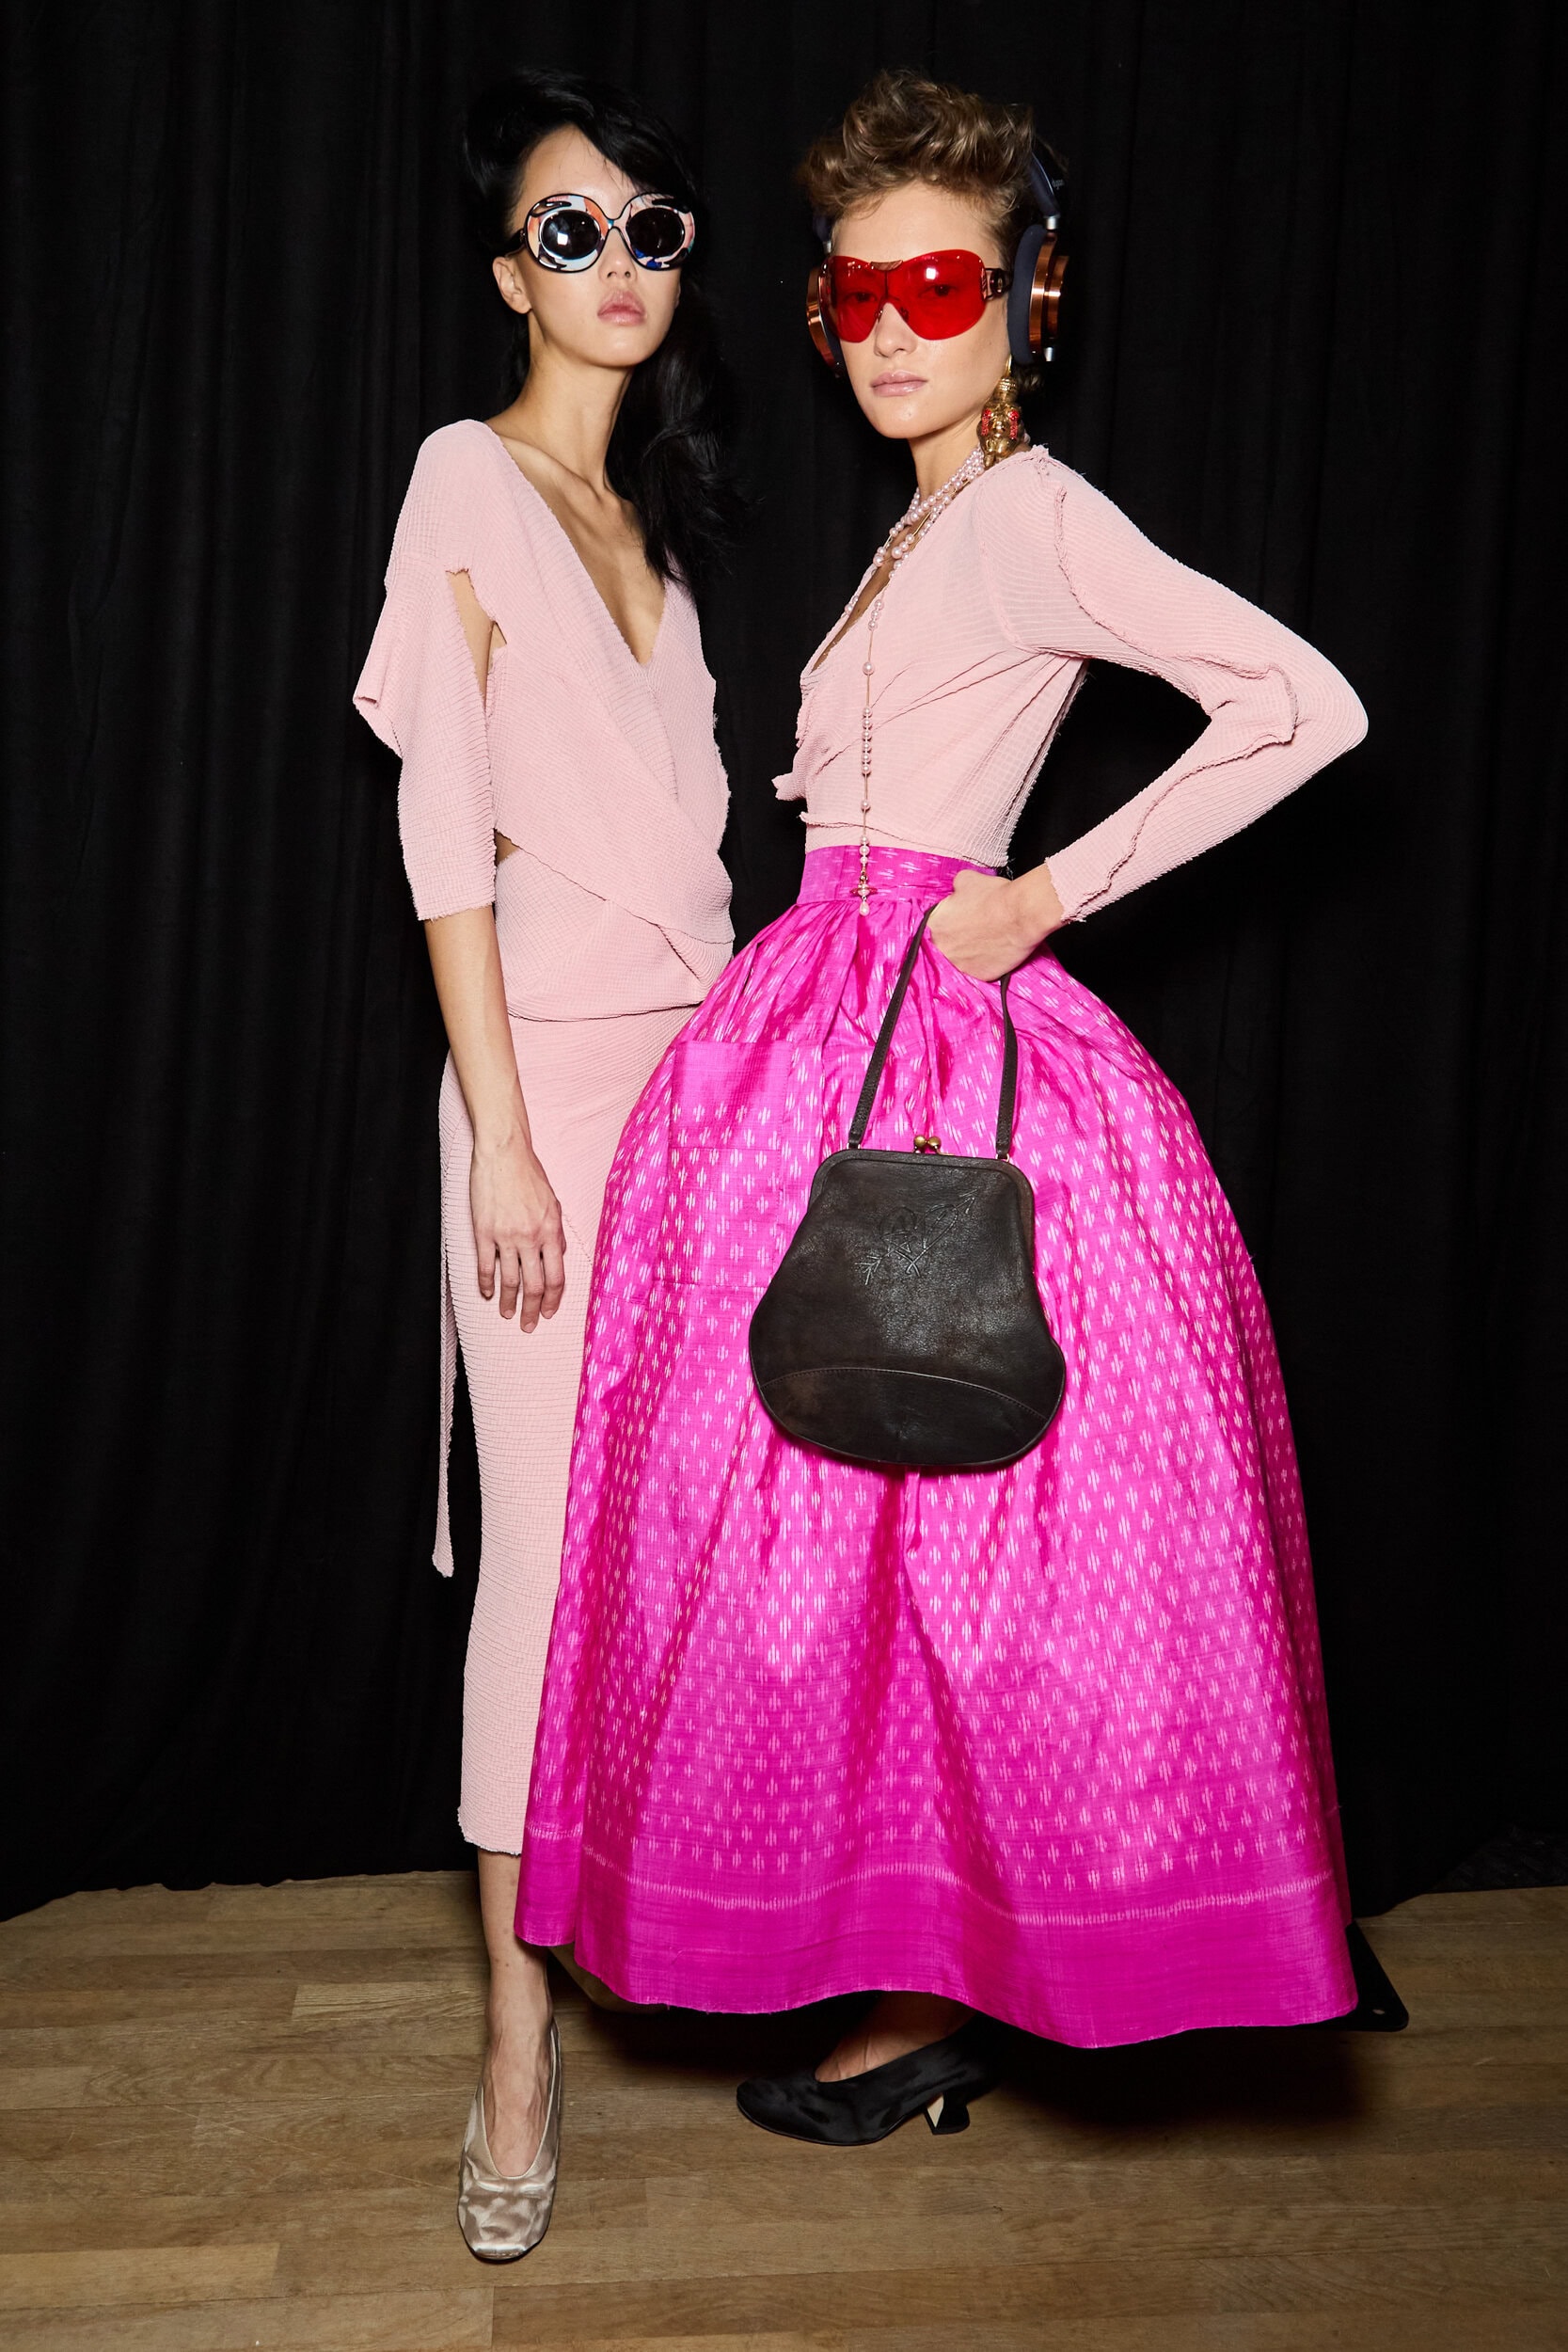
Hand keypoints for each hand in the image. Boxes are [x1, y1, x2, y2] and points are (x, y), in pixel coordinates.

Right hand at [469, 1133, 565, 1332]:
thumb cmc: (529, 1174)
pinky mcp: (484, 1231)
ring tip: (508, 1314)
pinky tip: (487, 1293)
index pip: (556, 1276)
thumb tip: (557, 1254)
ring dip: (509, 1302)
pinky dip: (486, 1283)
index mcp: (551, 1231)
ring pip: (510, 1280)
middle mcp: (531, 1237)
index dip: (552, 1299)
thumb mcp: (553, 1202)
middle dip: (532, 1310)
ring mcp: (506, 1236)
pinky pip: (486, 1265)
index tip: (548, 1312)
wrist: (504, 1153)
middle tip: (528, 1326)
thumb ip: (555, 1231)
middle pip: (534, 1285)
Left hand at [926, 864, 1063, 980]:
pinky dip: (987, 961)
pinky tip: (996, 949)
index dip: (952, 920)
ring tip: (988, 938)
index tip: (964, 919)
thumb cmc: (995, 896)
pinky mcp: (979, 975)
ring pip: (962, 958)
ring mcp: (960, 964)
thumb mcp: (966, 879)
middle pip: (947, 943)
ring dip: (972, 950)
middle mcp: (942, 947)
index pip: (937, 924)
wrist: (1021, 913)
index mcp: (935, 923)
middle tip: (977, 928)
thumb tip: (956, 892)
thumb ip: (954, 889)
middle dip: (960, 936)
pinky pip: (979, 969)